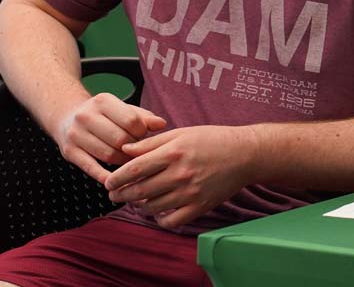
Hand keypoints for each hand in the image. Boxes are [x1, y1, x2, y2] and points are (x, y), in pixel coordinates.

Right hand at [54, 93, 166, 183]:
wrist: (67, 116)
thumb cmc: (103, 115)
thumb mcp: (121, 109)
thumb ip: (143, 117)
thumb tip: (162, 124)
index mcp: (103, 101)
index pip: (131, 121)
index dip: (142, 132)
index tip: (142, 137)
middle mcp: (86, 115)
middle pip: (120, 139)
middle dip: (133, 149)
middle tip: (136, 152)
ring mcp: (75, 134)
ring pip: (108, 154)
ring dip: (122, 162)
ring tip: (128, 161)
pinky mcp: (69, 151)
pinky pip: (90, 167)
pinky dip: (104, 175)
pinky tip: (115, 180)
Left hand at [105, 125, 261, 228]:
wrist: (245, 154)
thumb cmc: (212, 139)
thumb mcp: (181, 133)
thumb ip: (151, 142)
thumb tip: (125, 150)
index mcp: (173, 152)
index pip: (135, 169)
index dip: (117, 178)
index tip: (108, 182)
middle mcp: (180, 174)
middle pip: (140, 190)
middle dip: (121, 195)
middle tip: (113, 196)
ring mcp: (190, 193)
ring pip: (153, 207)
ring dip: (138, 206)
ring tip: (135, 201)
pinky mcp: (199, 206)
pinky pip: (172, 221)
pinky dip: (160, 220)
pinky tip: (157, 213)